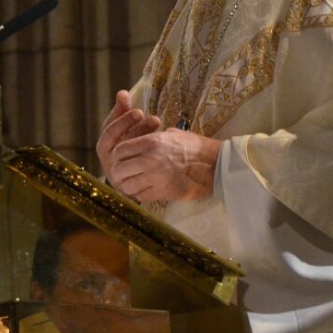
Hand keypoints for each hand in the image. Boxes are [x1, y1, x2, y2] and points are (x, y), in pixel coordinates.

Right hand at [97, 91, 160, 182]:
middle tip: (153, 119)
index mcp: (105, 148)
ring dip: (145, 142)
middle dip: (138, 132)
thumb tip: (122, 92)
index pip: (109, 132)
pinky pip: (141, 173)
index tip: (139, 111)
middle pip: (119, 145)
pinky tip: (164, 148)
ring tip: (160, 129)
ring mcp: (120, 177)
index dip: (123, 121)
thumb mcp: (127, 128)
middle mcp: (109, 162)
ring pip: (129, 158)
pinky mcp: (133, 188)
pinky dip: (151, 159)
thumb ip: (123, 111)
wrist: (144, 176)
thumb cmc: (133, 147)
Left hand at [106, 127, 221, 203]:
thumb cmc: (195, 147)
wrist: (215, 165)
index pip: (119, 150)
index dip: (118, 156)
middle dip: (120, 173)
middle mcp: (149, 159)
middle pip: (119, 170)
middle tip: (126, 173)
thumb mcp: (172, 134)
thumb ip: (152, 137)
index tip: (122, 159)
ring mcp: (156, 178)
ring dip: (130, 185)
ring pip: (127, 186)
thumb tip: (140, 140)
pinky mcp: (163, 192)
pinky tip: (147, 190)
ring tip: (136, 183)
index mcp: (150, 142)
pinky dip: (141, 195)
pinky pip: (142, 197)